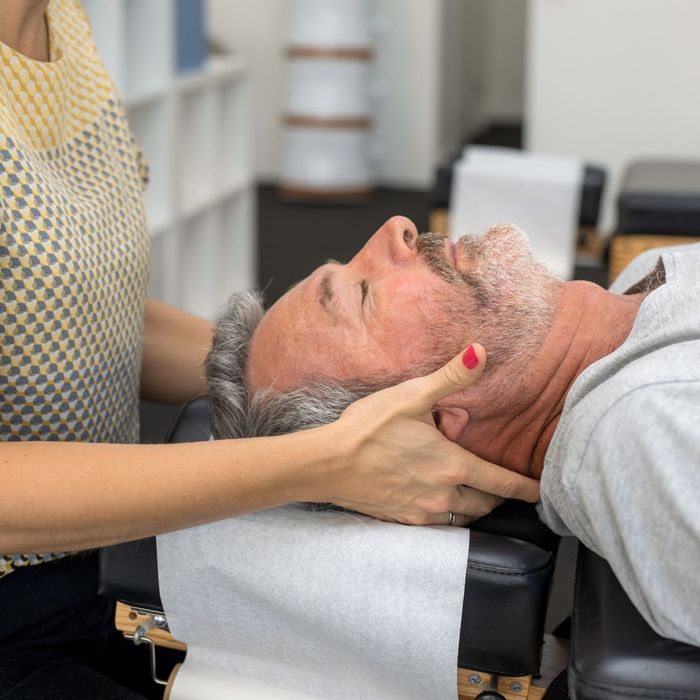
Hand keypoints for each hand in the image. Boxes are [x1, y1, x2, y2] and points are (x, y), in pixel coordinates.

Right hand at [325, 344, 539, 525]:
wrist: (328, 463)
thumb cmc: (369, 427)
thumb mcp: (412, 396)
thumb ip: (451, 377)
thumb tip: (481, 351)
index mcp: (453, 465)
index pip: (502, 483)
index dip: (526, 489)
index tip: (543, 493)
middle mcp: (443, 493)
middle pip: (485, 504)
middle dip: (498, 497)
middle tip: (501, 487)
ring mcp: (422, 511)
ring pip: (462, 517)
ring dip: (473, 507)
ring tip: (473, 494)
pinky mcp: (402, 520)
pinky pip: (437, 523)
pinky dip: (447, 513)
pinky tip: (437, 500)